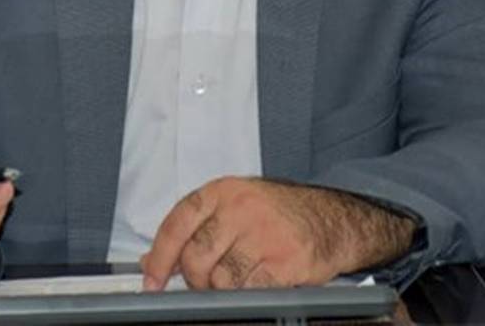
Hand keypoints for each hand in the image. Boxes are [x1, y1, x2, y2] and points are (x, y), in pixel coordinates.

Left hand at [139, 177, 355, 290]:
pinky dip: (250, 292)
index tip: (152, 279)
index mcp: (224, 191)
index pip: (178, 222)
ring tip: (241, 276)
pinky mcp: (285, 260)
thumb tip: (154, 260)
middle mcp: (241, 208)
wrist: (332, 219)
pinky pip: (250, 291)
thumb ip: (196, 227)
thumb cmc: (280, 213)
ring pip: (220, 280)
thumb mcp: (235, 206)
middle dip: (195, 278)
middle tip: (206, 281)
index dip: (160, 255)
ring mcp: (264, 234)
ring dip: (225, 288)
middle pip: (195, 257)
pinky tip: (260, 280)